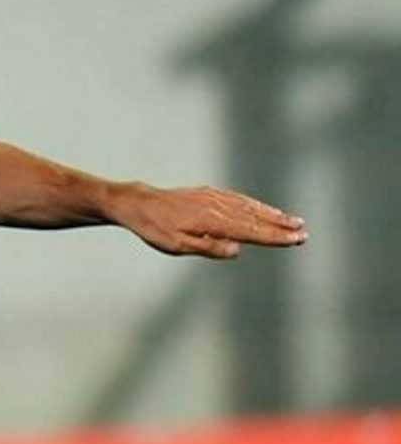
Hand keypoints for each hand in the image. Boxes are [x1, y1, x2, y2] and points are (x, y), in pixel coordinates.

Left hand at [112, 184, 306, 258]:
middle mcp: (217, 206)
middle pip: (256, 217)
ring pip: (249, 206)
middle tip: (304, 232)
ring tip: (292, 220)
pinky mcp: (208, 193)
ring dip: (272, 213)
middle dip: (281, 225)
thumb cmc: (156, 229)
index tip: (297, 239)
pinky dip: (255, 204)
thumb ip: (209, 247)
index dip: (276, 236)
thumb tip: (238, 250)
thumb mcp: (178, 246)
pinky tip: (263, 208)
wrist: (139, 203)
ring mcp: (214, 197)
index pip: (251, 231)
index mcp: (213, 221)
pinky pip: (238, 198)